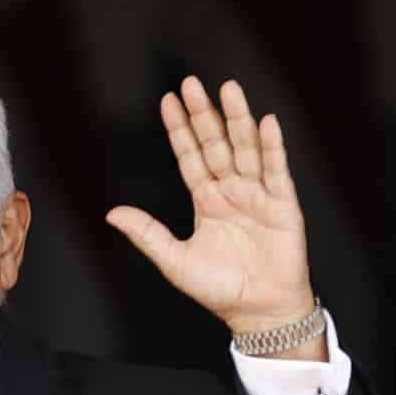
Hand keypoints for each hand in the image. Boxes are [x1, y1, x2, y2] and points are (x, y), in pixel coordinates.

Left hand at [105, 77, 320, 349]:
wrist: (257, 311)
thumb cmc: (218, 288)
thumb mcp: (174, 259)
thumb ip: (147, 233)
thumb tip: (112, 213)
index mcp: (206, 201)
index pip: (190, 157)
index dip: (180, 130)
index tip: (168, 101)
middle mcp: (232, 191)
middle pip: (216, 144)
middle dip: (204, 114)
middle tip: (192, 83)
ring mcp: (258, 194)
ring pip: (245, 148)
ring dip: (237, 119)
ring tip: (228, 89)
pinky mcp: (283, 205)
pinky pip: (277, 170)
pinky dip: (272, 146)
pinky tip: (266, 122)